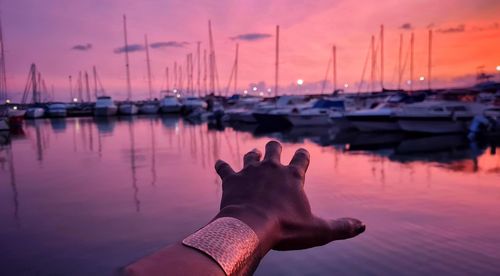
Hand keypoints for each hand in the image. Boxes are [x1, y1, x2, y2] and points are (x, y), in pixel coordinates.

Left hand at [214, 140, 364, 254]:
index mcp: (292, 176)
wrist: (250, 228)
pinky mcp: (231, 180)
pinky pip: (224, 168)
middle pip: (273, 148)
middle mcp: (271, 168)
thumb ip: (341, 227)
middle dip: (274, 147)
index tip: (302, 154)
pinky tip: (219, 164)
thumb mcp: (318, 230)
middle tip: (274, 148)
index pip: (301, 158)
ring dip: (252, 155)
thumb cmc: (285, 229)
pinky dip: (221, 166)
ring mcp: (249, 172)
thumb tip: (362, 226)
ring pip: (250, 155)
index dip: (303, 155)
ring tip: (253, 154)